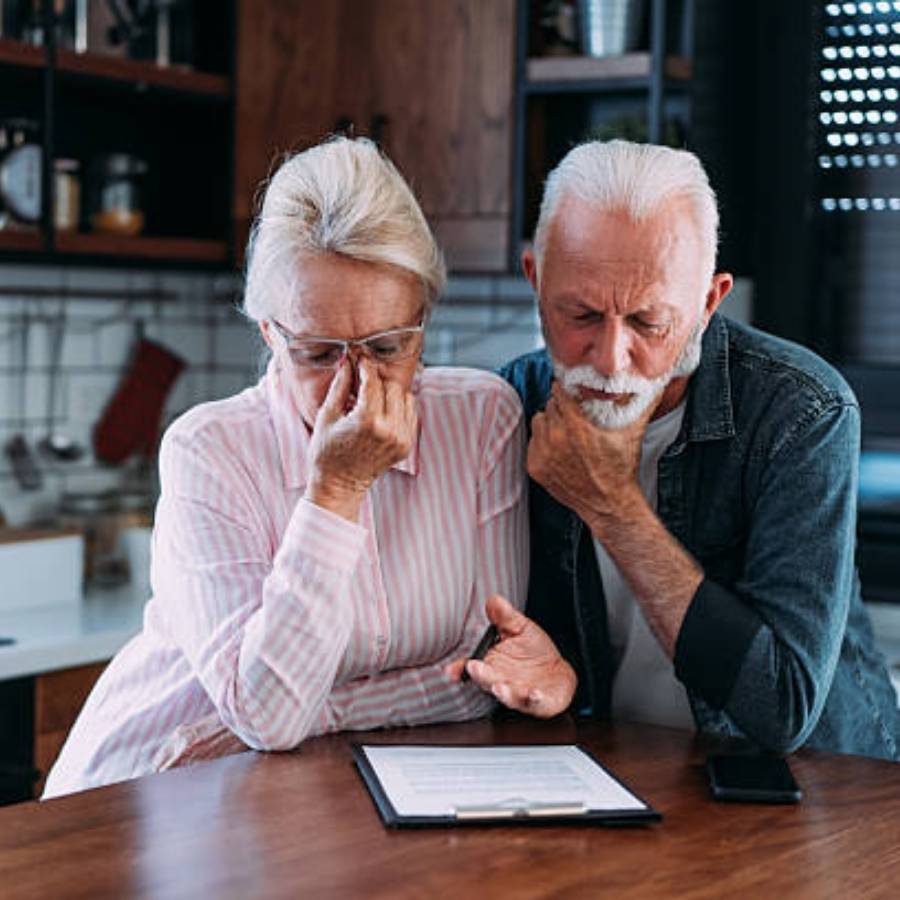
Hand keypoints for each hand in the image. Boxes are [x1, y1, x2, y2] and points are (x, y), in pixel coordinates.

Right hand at [305, 357, 416, 519]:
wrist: (339, 486)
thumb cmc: (326, 452)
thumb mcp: (327, 416)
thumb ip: (340, 386)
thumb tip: (348, 361)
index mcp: (368, 421)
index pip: (373, 381)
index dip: (365, 365)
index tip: (359, 356)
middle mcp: (389, 430)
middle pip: (392, 386)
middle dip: (377, 380)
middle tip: (362, 381)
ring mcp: (401, 439)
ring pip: (405, 397)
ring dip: (390, 393)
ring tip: (371, 399)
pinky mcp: (407, 445)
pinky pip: (410, 414)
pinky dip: (398, 407)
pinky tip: (381, 412)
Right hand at [445, 594, 576, 717]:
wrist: (557, 671)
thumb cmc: (534, 651)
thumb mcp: (520, 629)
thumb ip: (505, 616)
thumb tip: (494, 600)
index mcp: (493, 665)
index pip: (473, 668)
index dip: (460, 669)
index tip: (451, 670)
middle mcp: (503, 681)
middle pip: (487, 681)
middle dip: (481, 676)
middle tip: (475, 669)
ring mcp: (519, 694)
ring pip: (508, 696)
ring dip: (503, 693)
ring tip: (500, 687)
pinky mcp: (538, 703)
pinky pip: (535, 703)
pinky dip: (534, 700)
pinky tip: (535, 693)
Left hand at [526, 381, 654, 535]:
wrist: (608, 503)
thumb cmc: (620, 470)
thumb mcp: (632, 432)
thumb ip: (643, 402)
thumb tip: (654, 382)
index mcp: (576, 426)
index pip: (559, 391)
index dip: (566, 388)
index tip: (571, 390)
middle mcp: (555, 438)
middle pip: (550, 405)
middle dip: (561, 406)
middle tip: (574, 413)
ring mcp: (542, 453)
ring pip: (539, 420)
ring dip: (550, 422)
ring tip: (566, 431)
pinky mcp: (535, 466)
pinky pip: (533, 441)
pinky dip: (544, 441)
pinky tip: (560, 448)